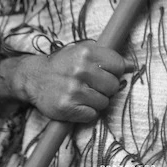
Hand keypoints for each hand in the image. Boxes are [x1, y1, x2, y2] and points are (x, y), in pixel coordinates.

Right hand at [8, 41, 134, 122]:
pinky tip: (77, 103)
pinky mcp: (67, 108)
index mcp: (86, 52)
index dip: (116, 72)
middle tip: (92, 85)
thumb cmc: (63, 64)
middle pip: (113, 86)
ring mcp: (74, 90)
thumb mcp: (83, 52)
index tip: (107, 73)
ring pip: (104, 102)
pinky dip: (87, 112)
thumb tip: (132, 66)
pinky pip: (92, 115)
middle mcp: (80, 69)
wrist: (34, 78)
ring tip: (82, 93)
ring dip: (96, 101)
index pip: (118, 65)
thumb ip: (107, 57)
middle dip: (106, 88)